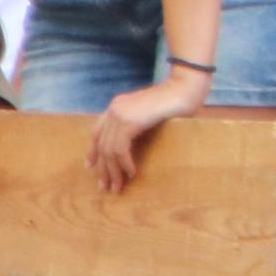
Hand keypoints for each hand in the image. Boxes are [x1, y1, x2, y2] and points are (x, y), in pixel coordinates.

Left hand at [86, 68, 207, 190]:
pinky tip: (131, 173)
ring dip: (114, 172)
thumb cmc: (174, 102)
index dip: (93, 151)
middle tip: (106, 187)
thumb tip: (131, 146)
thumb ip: (136, 124)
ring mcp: (120, 114)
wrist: (185, 87)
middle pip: (101, 145)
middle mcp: (114, 109)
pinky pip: (120, 149)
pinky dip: (125, 164)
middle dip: (103, 169)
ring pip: (109, 150)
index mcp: (116, 106)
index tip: (90, 167)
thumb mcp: (148, 114)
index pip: (97, 132)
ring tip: (118, 187)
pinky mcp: (130, 122)